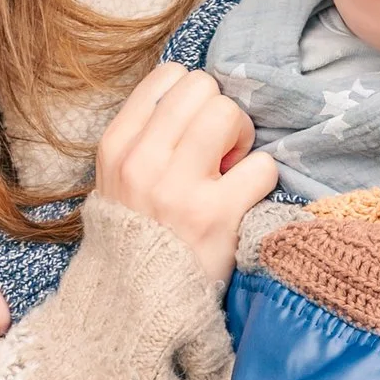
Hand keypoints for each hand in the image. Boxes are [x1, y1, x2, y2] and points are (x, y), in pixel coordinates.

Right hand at [94, 62, 280, 285]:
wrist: (137, 303)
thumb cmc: (138, 232)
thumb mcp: (119, 178)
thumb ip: (148, 134)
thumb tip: (201, 95)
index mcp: (117, 146)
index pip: (170, 76)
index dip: (194, 97)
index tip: (193, 131)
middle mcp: (143, 162)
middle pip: (204, 88)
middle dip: (222, 113)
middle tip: (219, 151)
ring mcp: (179, 189)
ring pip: (229, 113)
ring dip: (242, 139)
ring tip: (230, 170)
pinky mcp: (217, 217)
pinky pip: (262, 165)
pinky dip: (262, 179)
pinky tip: (243, 198)